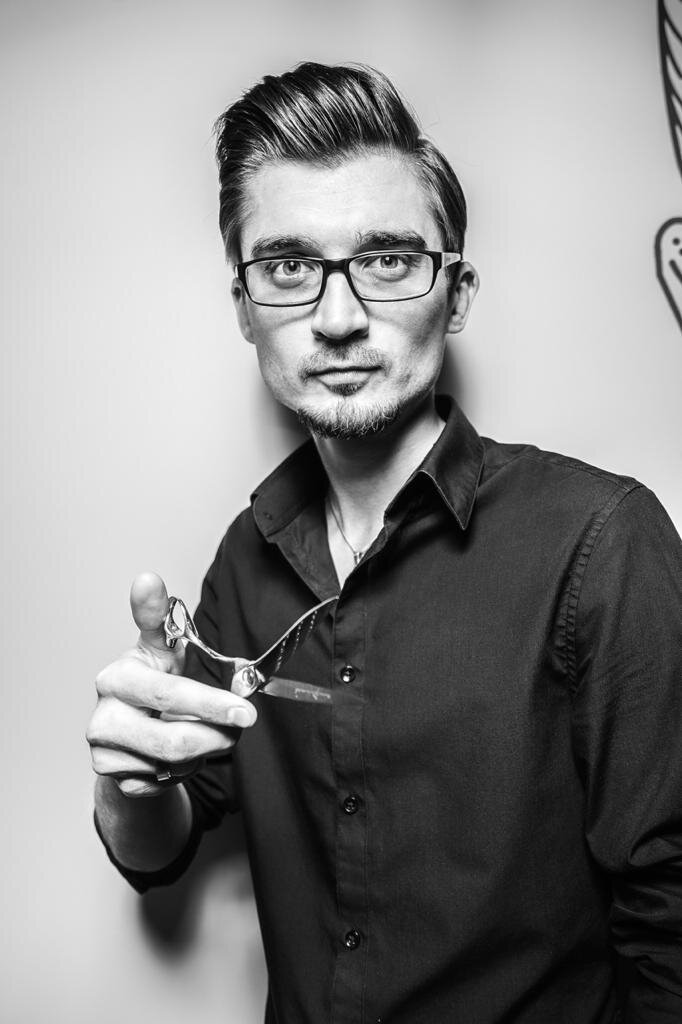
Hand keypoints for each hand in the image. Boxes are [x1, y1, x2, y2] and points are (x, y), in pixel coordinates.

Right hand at [86, 572, 256, 797]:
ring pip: (176, 763)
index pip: (169, 692)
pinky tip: (180, 753)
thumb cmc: (150, 682)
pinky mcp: (113, 778)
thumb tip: (146, 579)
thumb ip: (161, 618)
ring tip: (207, 731)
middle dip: (220, 731)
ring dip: (205, 749)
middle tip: (246, 720)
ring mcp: (105, 751)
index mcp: (118, 676)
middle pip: (176, 738)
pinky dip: (185, 769)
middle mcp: (104, 715)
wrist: (126, 733)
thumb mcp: (159, 646)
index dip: (208, 702)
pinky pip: (166, 781)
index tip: (242, 708)